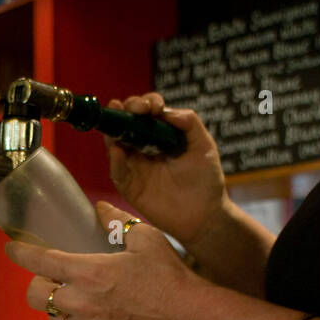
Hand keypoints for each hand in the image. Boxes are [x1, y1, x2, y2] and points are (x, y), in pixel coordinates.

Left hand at [5, 202, 203, 319]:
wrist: (189, 319)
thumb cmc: (169, 277)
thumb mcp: (145, 238)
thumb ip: (116, 223)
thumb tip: (100, 211)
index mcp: (87, 272)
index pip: (39, 262)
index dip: (20, 253)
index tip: (11, 249)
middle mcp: (81, 303)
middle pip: (35, 297)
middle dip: (36, 285)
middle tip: (50, 277)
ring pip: (55, 318)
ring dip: (59, 306)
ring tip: (76, 296)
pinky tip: (104, 313)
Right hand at [104, 93, 227, 245]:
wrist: (204, 216)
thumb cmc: (206, 181)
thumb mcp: (204, 145)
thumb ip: (189, 123)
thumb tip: (165, 110)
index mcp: (162, 135)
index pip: (147, 112)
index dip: (146, 103)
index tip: (152, 106)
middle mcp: (145, 147)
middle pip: (127, 123)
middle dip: (126, 110)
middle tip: (132, 108)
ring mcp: (135, 166)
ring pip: (116, 143)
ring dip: (114, 130)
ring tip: (117, 123)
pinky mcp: (130, 186)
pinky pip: (117, 171)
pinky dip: (115, 160)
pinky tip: (118, 150)